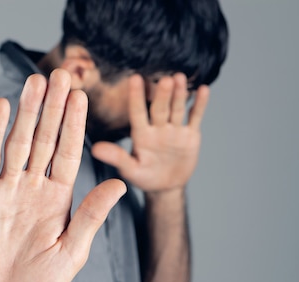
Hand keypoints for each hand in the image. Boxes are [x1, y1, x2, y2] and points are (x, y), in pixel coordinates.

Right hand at [0, 69, 125, 281]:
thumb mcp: (71, 253)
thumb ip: (91, 216)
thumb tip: (122, 184)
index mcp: (57, 201)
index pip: (68, 154)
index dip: (74, 126)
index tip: (81, 97)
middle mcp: (32, 190)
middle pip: (44, 139)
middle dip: (52, 108)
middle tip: (60, 74)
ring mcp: (5, 191)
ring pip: (18, 142)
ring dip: (26, 111)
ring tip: (34, 81)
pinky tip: (2, 108)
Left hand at [91, 73, 209, 192]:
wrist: (165, 187)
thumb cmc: (143, 177)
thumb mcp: (130, 169)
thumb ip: (116, 157)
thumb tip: (95, 149)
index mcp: (141, 135)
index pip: (137, 113)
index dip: (136, 97)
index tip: (134, 78)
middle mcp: (157, 128)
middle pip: (160, 109)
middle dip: (162, 95)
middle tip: (165, 80)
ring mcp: (174, 130)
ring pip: (177, 109)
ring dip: (179, 94)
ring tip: (180, 77)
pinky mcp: (190, 135)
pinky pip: (194, 117)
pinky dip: (199, 105)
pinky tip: (204, 89)